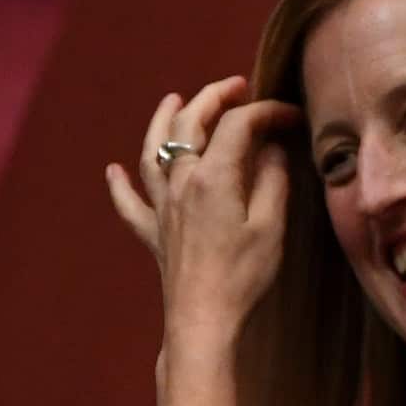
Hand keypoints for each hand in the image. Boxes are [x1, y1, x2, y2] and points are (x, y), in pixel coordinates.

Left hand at [108, 76, 303, 336]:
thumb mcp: (271, 226)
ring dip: (162, 120)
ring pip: (154, 152)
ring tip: (172, 99)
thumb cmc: (244, 274)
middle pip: (190, 125)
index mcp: (213, 176)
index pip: (238, 126)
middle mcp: (181, 182)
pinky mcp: (153, 232)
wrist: (204, 318)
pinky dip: (119, 183)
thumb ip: (272, 181)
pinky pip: (129, 202)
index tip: (292, 115)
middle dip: (214, 98)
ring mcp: (162, 207)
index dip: (266, 112)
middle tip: (237, 87)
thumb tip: (273, 150)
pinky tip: (113, 170)